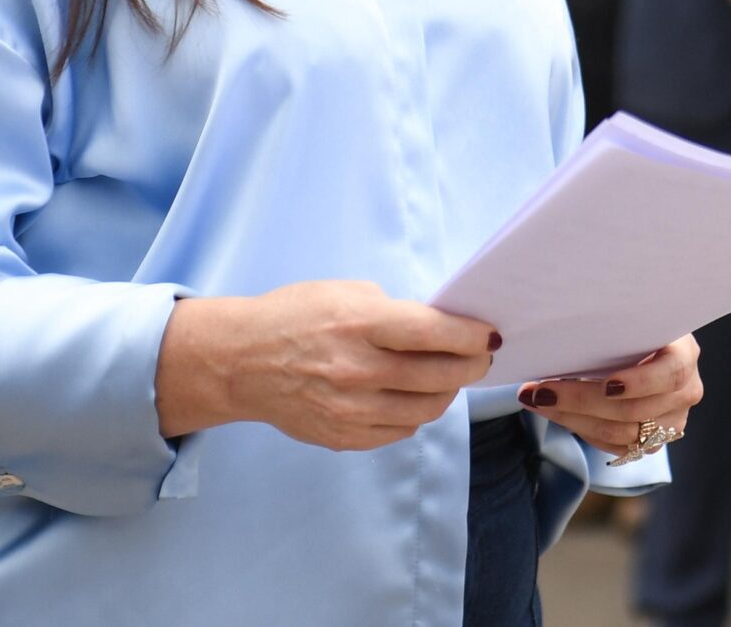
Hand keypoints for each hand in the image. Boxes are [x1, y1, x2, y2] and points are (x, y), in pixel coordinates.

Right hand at [155, 280, 498, 452]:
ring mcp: (349, 409)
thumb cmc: (295, 317)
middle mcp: (356, 370)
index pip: (433, 333)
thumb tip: (441, 327)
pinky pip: (400, 430)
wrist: (242, 361)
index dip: (470, 336)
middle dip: (470, 366)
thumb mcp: (345, 293)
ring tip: (450, 376)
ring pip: (425, 409)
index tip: (489, 334)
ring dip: (447, 392)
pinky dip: (416, 414)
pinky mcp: (343, 436)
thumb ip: (394, 311)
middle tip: (480, 357)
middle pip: (437, 376)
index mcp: (359, 324)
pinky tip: (415, 397)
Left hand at [519, 335, 702, 458]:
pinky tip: (556, 412)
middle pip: (634, 410)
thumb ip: (611, 326)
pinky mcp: (652, 442)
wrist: (647, 347)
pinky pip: (614, 446)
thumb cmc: (632, 328)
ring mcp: (671, 420)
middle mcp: (685, 390)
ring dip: (572, 418)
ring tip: (537, 400)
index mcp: (684, 354)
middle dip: (581, 401)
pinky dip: (581, 429)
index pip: (671, 374)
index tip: (607, 384)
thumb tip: (560, 327)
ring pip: (620, 433)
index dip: (640, 382)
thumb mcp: (632, 319)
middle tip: (540, 391)